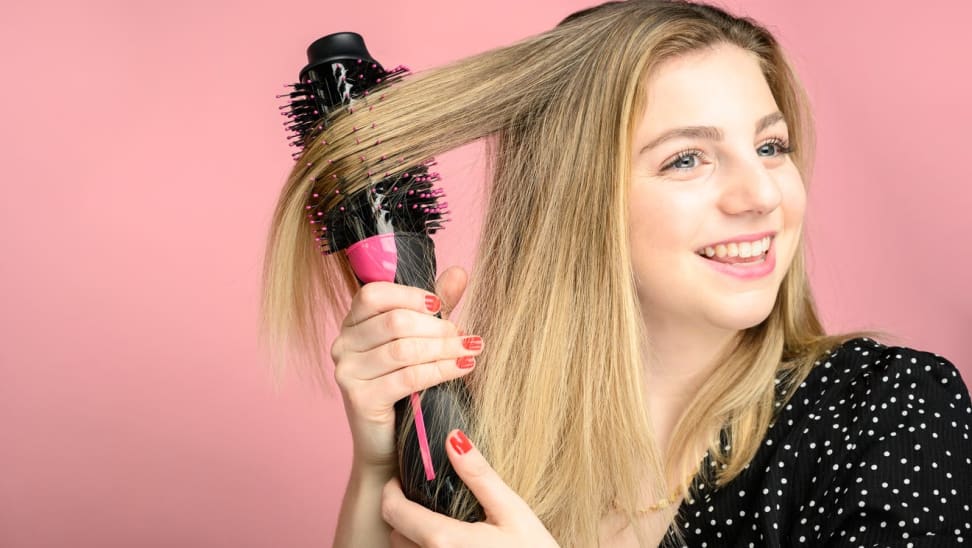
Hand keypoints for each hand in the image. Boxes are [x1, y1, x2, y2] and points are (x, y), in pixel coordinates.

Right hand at [331, 266, 478, 470]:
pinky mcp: (360, 399)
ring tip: (471, 351)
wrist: (389, 446)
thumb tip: (460, 272)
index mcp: (353, 323)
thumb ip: (435, 307)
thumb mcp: (421, 340)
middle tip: (467, 338)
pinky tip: (463, 368)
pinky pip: (408, 377)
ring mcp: (347, 372)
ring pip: (403, 349)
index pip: (374, 294)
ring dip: (444, 348)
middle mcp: (343, 344)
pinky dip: (441, 370)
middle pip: (394, 321)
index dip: (410, 295)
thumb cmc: (406, 388)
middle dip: (438, 327)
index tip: (440, 306)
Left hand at [381, 429, 559, 547]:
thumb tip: (453, 438)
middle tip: (424, 497)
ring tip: (439, 520)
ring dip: (414, 536)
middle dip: (404, 514)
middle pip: (396, 534)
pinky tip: (453, 544)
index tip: (402, 479)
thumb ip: (480, 476)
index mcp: (444, 541)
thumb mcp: (512, 511)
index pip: (393, 511)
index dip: (391, 491)